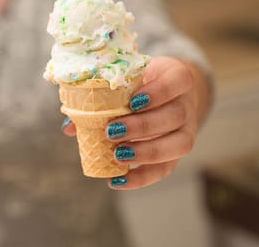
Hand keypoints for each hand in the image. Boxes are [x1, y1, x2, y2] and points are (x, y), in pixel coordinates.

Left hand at [62, 56, 210, 189]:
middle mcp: (188, 103)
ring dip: (146, 152)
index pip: (177, 81)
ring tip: (117, 155)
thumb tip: (70, 126)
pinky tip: (117, 180)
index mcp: (178, 77)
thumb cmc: (143, 82)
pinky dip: (141, 177)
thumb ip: (102, 97)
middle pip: (175, 116)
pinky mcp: (178, 151)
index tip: (132, 102)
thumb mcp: (128, 80)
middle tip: (112, 131)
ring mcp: (188, 129)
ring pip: (179, 144)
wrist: (171, 91)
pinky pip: (166, 168)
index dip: (157, 92)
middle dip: (144, 126)